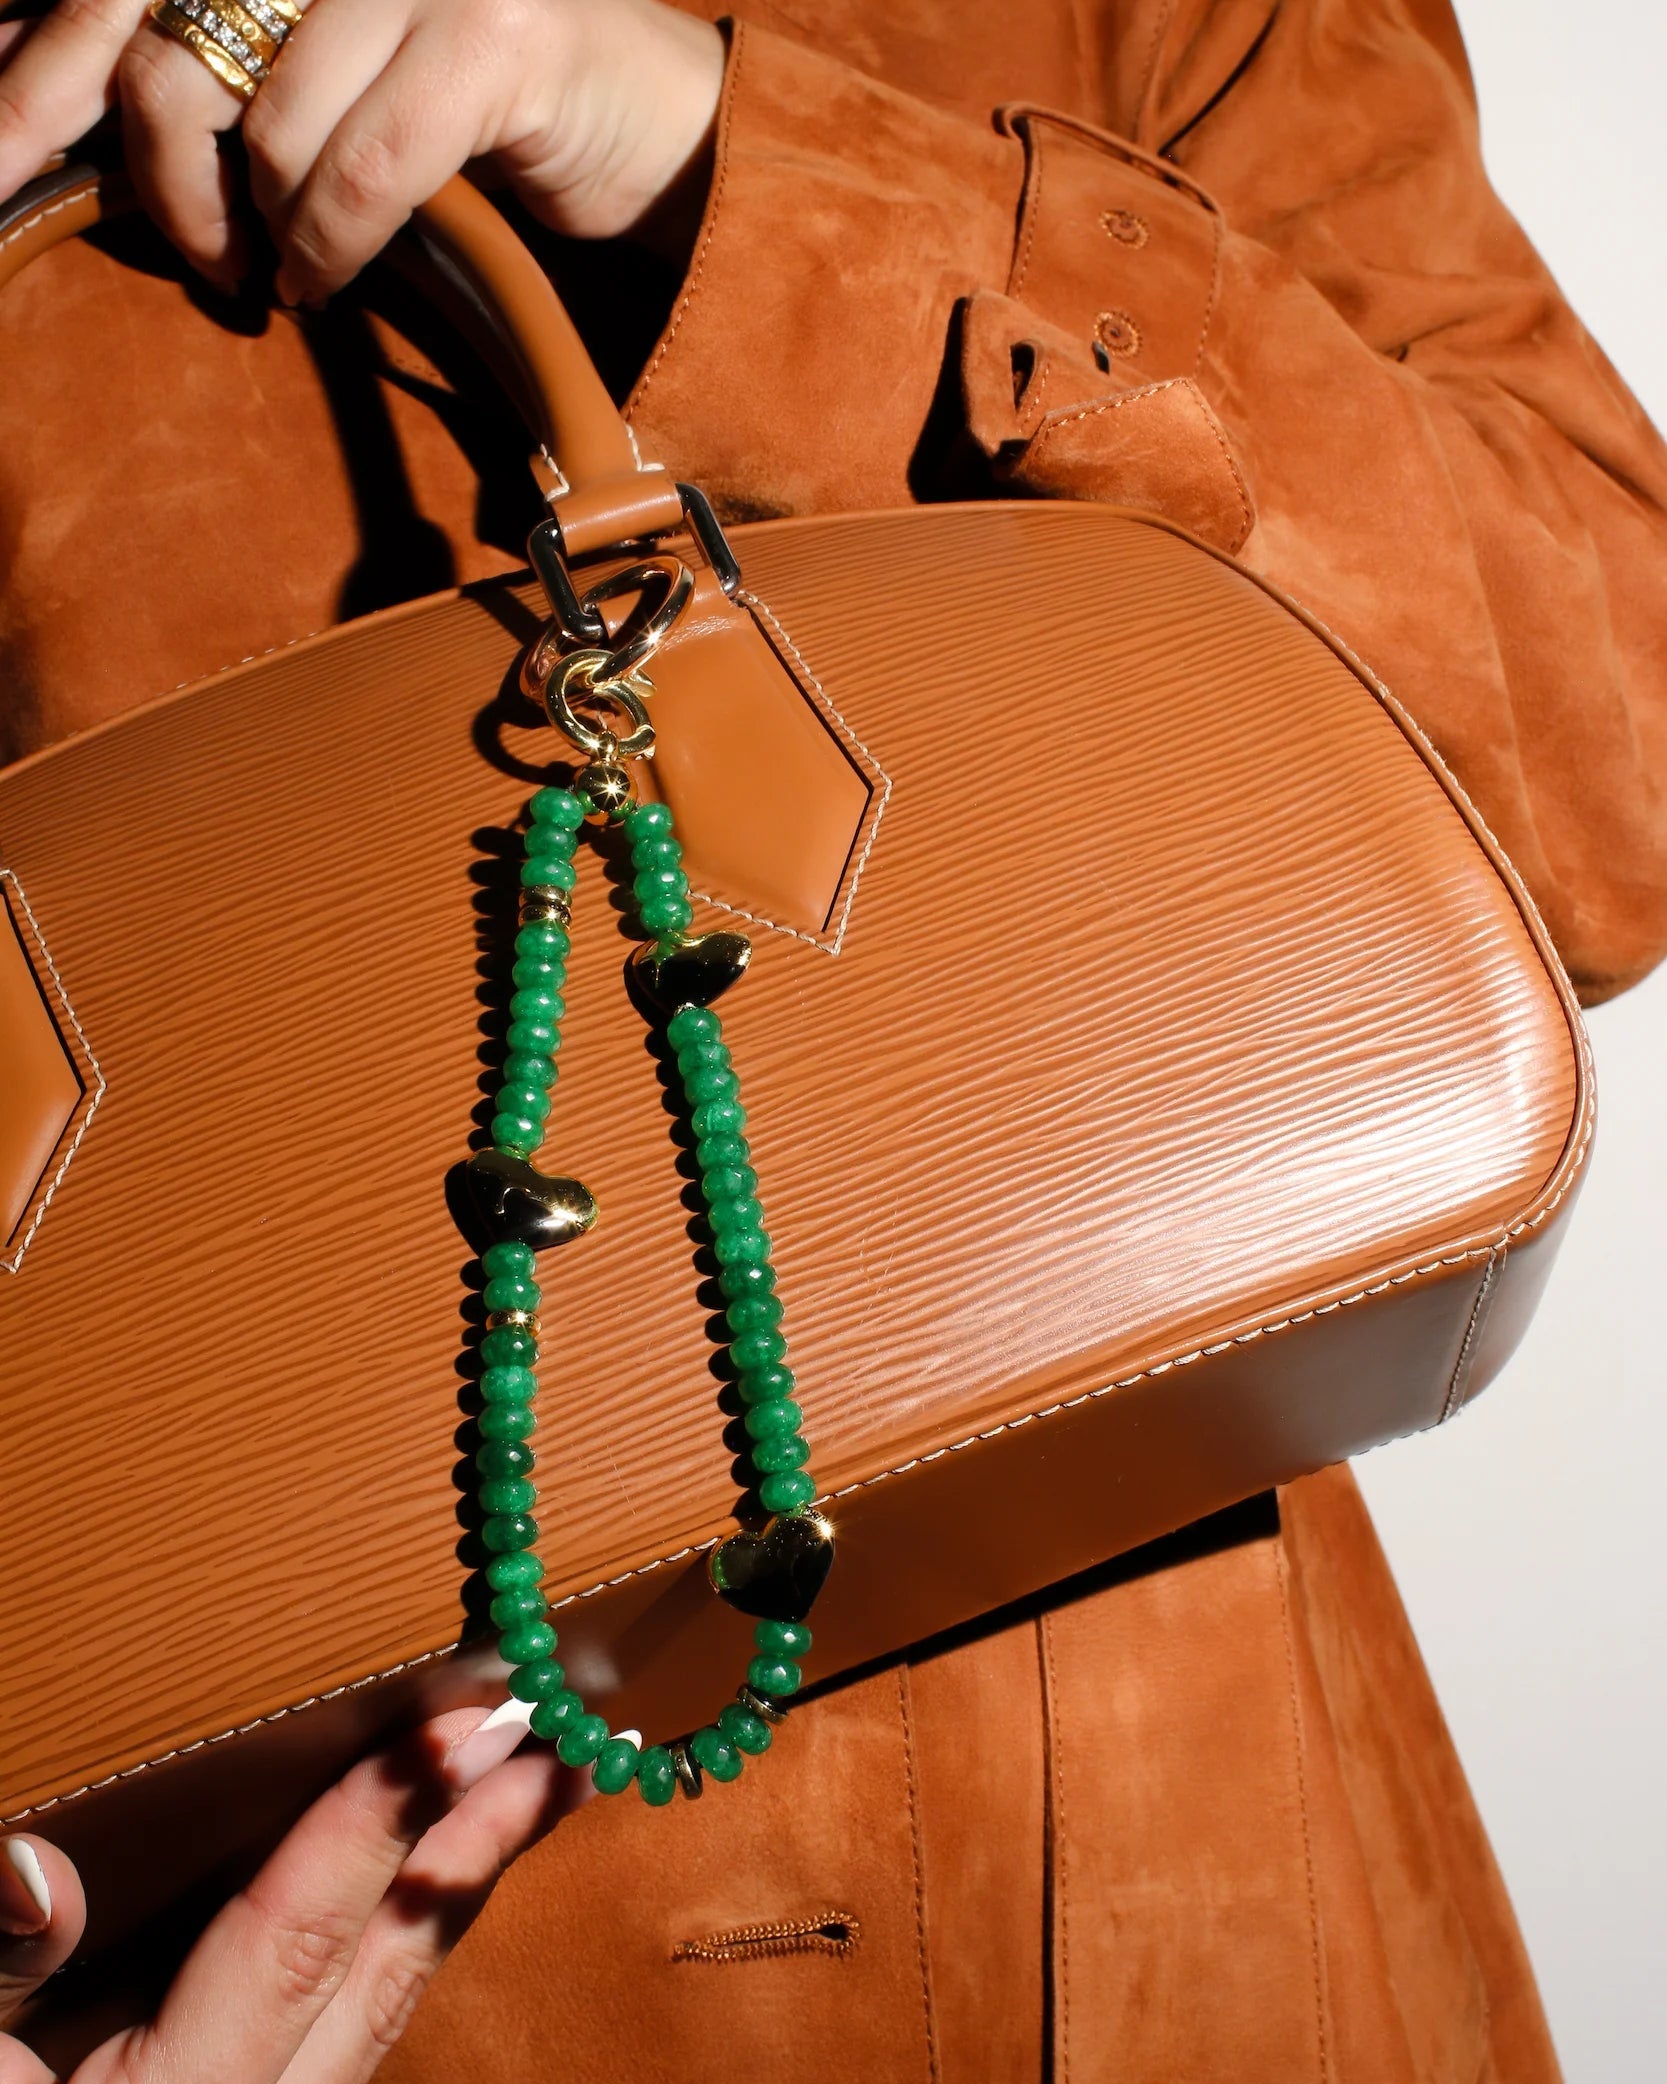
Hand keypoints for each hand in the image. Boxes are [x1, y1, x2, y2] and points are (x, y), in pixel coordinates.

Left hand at [0, 0, 723, 294]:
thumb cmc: (485, 103)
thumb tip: (93, 116)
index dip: (43, 68)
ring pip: (271, 118)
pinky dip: (335, 242)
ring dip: (268, 229)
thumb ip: (239, 67)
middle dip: (164, 180)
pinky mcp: (496, 34)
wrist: (657, 125)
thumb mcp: (338, 69)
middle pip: (173, 42)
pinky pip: (366, 165)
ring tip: (288, 278)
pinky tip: (326, 279)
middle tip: (203, 261)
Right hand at [0, 1699, 581, 2080]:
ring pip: (392, 1990)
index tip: (459, 1725)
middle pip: (389, 1963)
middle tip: (567, 1732)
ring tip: (539, 1782)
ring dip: (465, 1876)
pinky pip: (361, 2011)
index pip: (295, 1937)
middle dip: (484, 1840)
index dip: (376, 1823)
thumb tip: (41, 1875)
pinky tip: (439, 1868)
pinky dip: (410, 1926)